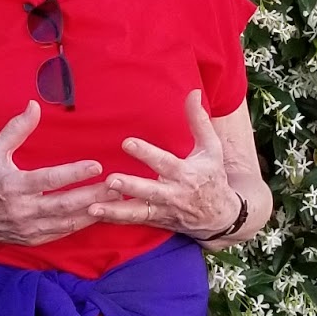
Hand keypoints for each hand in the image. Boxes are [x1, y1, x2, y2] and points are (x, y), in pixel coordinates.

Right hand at [0, 101, 112, 245]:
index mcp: (14, 185)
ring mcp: (28, 227)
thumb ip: (16, 129)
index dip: (74, 173)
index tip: (97, 165)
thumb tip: (34, 105)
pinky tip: (96, 216)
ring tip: (115, 201)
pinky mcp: (31, 239)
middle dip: (94, 195)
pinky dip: (80, 225)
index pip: (50, 179)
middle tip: (118, 185)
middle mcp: (23, 209)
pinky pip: (61, 233)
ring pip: (67, 222)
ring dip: (93, 212)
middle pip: (65, 204)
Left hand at [87, 90, 238, 239]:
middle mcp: (174, 194)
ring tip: (93, 207)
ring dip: (116, 210)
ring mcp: (164, 211)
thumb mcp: (211, 148)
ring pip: (139, 212)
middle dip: (131, 186)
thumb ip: (199, 121)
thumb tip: (193, 92)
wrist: (223, 217)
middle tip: (110, 180)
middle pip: (150, 191)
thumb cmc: (213, 177)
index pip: (164, 162)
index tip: (127, 142)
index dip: (146, 153)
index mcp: (186, 173)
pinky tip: (94, 215)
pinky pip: (135, 221)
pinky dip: (116, 219)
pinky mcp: (157, 222)